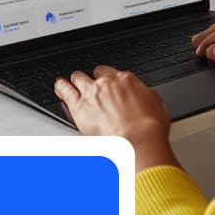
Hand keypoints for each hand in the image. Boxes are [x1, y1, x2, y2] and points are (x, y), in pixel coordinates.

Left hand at [54, 65, 169, 142]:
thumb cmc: (149, 127)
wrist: (138, 140)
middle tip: (93, 85)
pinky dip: (61, 87)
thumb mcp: (156, 105)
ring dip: (76, 79)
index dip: (109, 78)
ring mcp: (92, 93)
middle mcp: (108, 84)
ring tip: (71, 81)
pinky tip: (59, 86)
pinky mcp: (79, 107)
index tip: (109, 83)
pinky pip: (65, 90)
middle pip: (96, 74)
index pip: (113, 73)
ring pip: (79, 77)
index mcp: (127, 81)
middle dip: (94, 78)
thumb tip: (142, 97)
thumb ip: (143, 97)